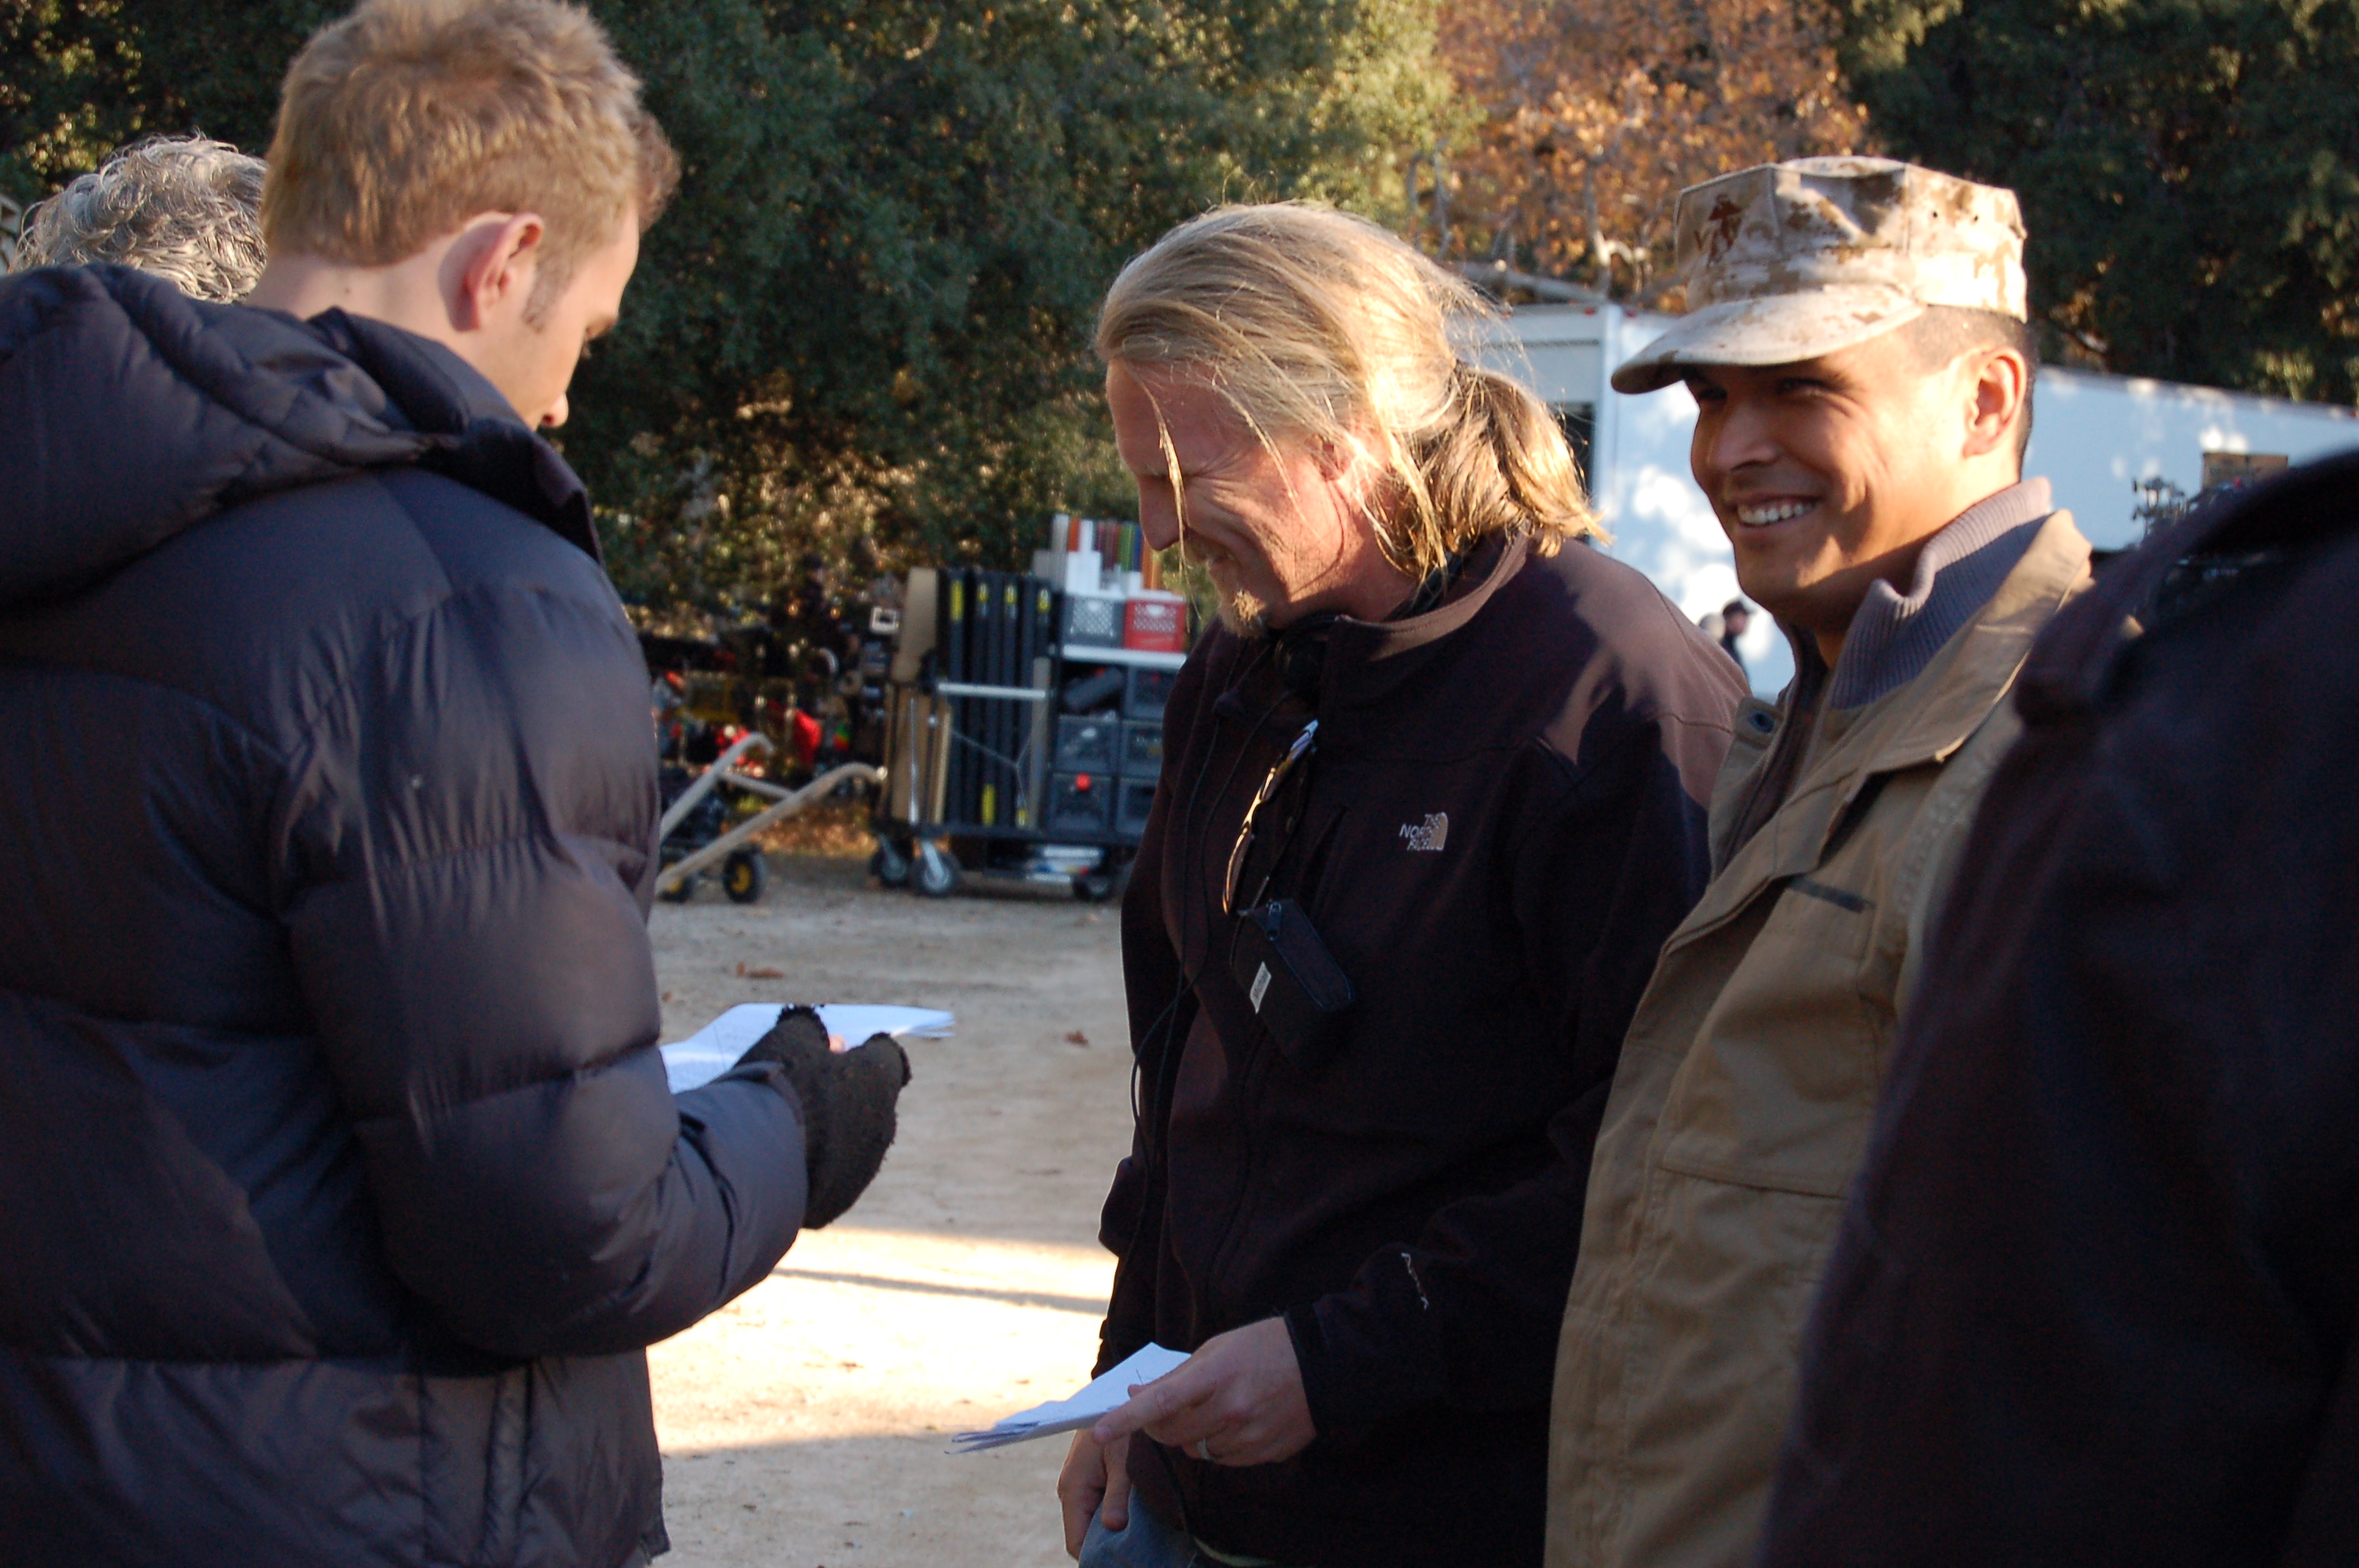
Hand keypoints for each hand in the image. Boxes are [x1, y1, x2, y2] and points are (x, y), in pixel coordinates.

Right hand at [739, 1006, 912, 1226]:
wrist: (754, 1160)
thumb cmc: (777, 1088)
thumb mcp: (788, 1042)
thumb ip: (811, 1032)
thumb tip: (828, 1041)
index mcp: (878, 1081)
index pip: (885, 1057)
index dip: (860, 1050)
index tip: (835, 1050)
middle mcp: (882, 1124)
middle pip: (869, 1100)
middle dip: (844, 1091)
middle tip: (805, 1084)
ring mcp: (864, 1167)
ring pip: (852, 1140)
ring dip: (830, 1131)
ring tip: (787, 1126)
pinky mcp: (839, 1198)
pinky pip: (831, 1173)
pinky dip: (814, 1164)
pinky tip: (782, 1158)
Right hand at [1056, 1428, 1129, 1558]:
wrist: (1114, 1400)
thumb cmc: (1119, 1426)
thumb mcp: (1123, 1460)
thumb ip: (1117, 1494)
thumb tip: (1113, 1527)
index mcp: (1073, 1489)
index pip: (1076, 1542)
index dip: (1096, 1556)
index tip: (1123, 1560)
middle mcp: (1071, 1491)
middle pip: (1084, 1536)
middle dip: (1106, 1545)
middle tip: (1136, 1550)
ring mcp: (1079, 1487)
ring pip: (1091, 1524)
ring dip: (1111, 1531)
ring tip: (1137, 1536)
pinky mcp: (1089, 1482)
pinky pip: (1096, 1509)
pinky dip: (1112, 1517)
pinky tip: (1132, 1517)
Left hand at [1090, 1317, 1314, 1468]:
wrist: (1323, 1363)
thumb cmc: (1264, 1347)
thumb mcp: (1216, 1349)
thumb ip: (1175, 1377)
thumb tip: (1137, 1395)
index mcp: (1216, 1374)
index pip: (1160, 1402)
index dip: (1127, 1419)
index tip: (1099, 1431)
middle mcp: (1231, 1409)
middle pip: (1173, 1435)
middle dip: (1159, 1426)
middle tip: (1164, 1411)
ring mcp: (1249, 1435)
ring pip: (1197, 1451)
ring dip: (1193, 1437)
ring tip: (1215, 1409)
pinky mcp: (1264, 1454)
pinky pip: (1224, 1460)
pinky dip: (1219, 1446)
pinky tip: (1237, 1422)